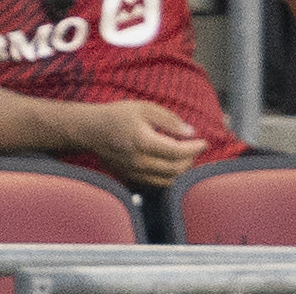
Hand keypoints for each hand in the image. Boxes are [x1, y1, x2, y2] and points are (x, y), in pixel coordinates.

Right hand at [78, 101, 207, 184]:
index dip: (194, 149)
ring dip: (181, 171)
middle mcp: (140, 162)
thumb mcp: (145, 108)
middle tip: (195, 148)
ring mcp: (135, 173)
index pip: (177, 152)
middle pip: (175, 169)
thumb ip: (169, 120)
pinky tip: (172, 165)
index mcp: (144, 142)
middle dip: (190, 160)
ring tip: (185, 157)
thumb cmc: (118, 115)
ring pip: (167, 181)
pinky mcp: (131, 179)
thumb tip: (190, 132)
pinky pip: (157, 183)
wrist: (91, 131)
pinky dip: (169, 177)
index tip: (203, 142)